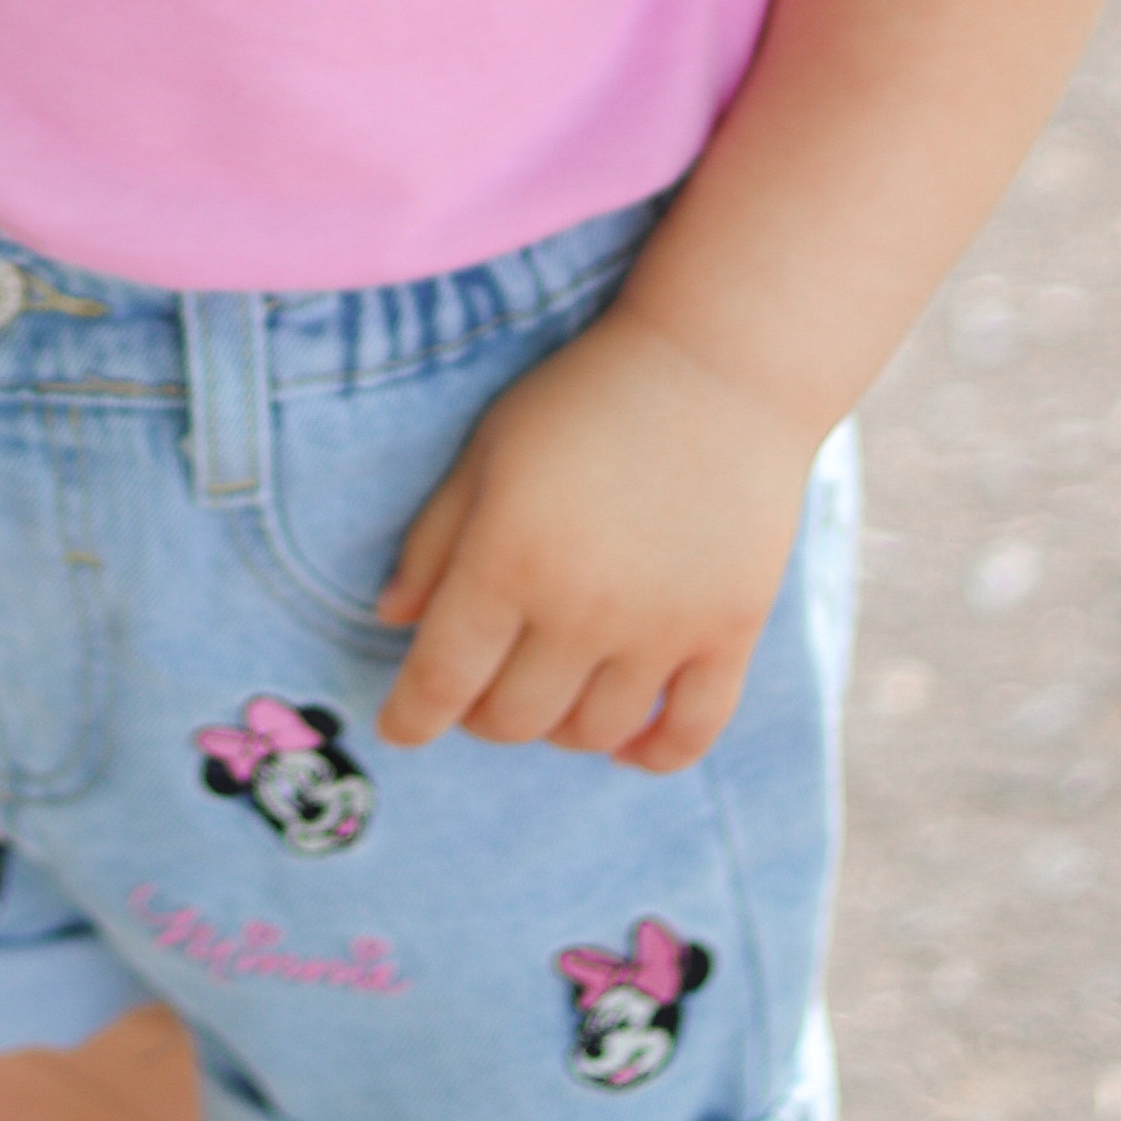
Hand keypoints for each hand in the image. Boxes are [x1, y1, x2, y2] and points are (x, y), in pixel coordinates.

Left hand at [373, 302, 816, 772]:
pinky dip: (650, 754)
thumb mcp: (488, 449)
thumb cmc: (585, 396)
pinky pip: (687, 735)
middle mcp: (582, 608)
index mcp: (508, 558)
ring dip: (557, 727)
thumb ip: (435, 538)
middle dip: (481, 715)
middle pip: (513, 719)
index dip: (410, 716)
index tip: (399, 727)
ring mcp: (662, 629)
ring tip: (549, 689)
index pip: (443, 678)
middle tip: (480, 684)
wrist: (718, 366)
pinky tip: (626, 739)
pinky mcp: (729, 633)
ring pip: (591, 733)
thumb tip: (391, 619)